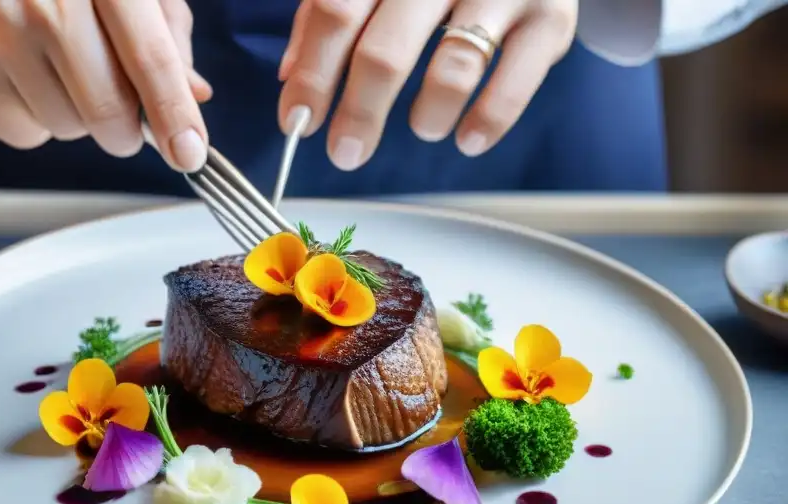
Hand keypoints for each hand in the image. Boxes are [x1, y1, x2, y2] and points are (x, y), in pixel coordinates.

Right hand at [0, 0, 212, 170]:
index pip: (149, 57)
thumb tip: (194, 97)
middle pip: (108, 110)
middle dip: (125, 129)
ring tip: (58, 68)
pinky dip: (37, 120)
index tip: (188, 154)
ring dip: (78, 116)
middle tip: (118, 107)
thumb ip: (168, 38)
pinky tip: (26, 75)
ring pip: (70, 128)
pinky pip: (30, 136)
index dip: (173, 114)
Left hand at [278, 0, 577, 168]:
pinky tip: (468, 139)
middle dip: (359, 113)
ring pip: (451, 69)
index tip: (297, 122)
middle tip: (345, 153)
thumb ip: (326, 13)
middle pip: (385, 51)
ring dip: (427, 116)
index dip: (312, 74)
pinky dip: (488, 120)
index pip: (335, 13)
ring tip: (422, 128)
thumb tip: (291, 76)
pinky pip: (515, 81)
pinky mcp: (550, 16)